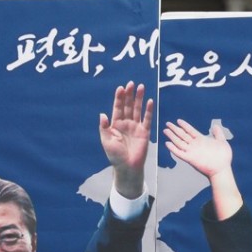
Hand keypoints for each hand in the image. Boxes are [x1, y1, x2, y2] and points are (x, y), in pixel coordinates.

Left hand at [100, 82, 153, 198]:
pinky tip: (150, 101)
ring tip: (141, 87)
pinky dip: (148, 110)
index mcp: (115, 124)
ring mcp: (136, 127)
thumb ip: (104, 127)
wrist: (127, 167)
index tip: (120, 88)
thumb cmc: (115, 156)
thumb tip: (102, 114)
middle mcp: (126, 123)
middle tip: (131, 83)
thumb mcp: (106, 141)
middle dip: (129, 95)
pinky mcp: (145, 132)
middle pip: (128, 106)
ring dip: (139, 99)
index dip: (119, 98)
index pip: (118, 108)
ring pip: (138, 109)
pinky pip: (147, 119)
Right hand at [163, 120, 231, 178]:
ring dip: (172, 136)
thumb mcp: (222, 142)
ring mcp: (192, 151)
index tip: (178, 120)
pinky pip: (180, 153)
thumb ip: (218, 134)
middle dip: (175, 129)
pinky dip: (173, 149)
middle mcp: (195, 145)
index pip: (190, 130)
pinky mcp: (190, 159)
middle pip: (182, 135)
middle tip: (167, 124)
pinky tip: (168, 144)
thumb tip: (215, 126)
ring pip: (179, 142)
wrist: (222, 169)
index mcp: (201, 140)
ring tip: (166, 130)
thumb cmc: (223, 157)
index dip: (184, 125)